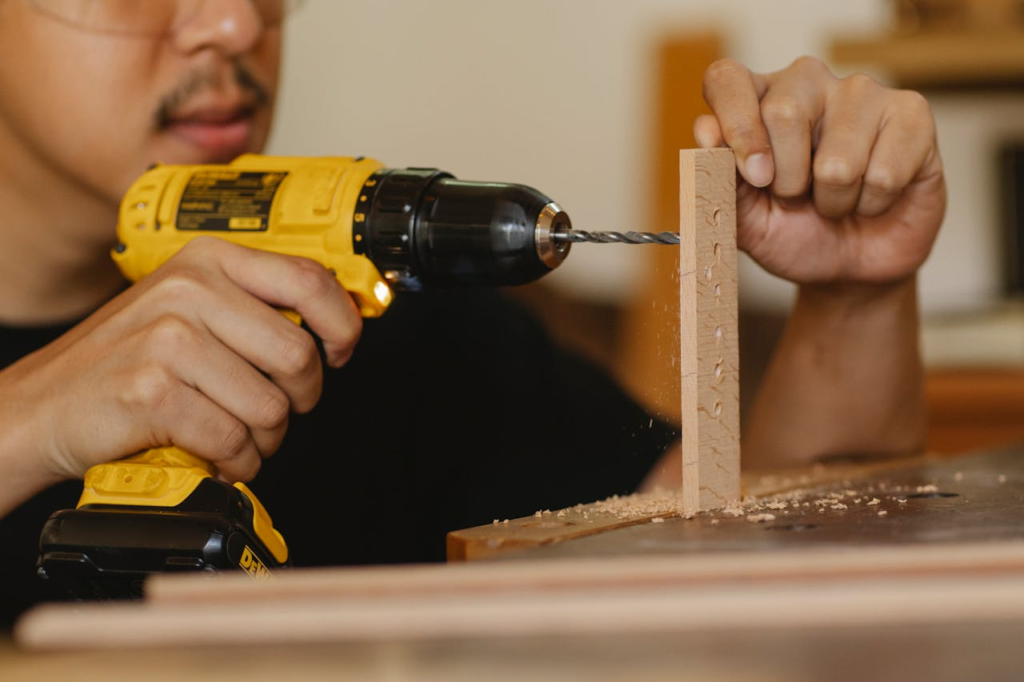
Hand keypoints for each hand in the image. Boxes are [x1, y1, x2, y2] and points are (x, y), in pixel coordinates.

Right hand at [1, 237, 361, 491]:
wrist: (42, 405)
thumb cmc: (124, 361)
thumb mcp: (187, 309)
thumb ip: (252, 307)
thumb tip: (333, 323)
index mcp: (208, 261)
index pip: (309, 279)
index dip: (342, 323)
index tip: (342, 350)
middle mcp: (190, 291)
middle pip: (298, 354)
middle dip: (300, 398)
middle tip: (276, 410)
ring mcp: (168, 339)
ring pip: (270, 407)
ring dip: (264, 438)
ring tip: (238, 435)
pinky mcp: (152, 390)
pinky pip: (233, 440)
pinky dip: (235, 462)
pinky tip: (216, 454)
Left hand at [695, 56, 945, 285]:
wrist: (848, 268)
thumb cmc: (792, 233)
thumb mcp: (742, 220)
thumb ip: (717, 179)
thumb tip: (706, 133)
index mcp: (754, 100)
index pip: (726, 79)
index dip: (735, 127)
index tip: (753, 176)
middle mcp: (805, 83)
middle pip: (783, 112)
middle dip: (787, 181)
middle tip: (797, 199)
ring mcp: (861, 92)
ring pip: (837, 158)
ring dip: (833, 201)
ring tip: (837, 200)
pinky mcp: (911, 114)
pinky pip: (884, 173)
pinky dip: (873, 204)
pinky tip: (874, 197)